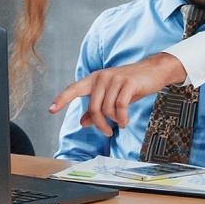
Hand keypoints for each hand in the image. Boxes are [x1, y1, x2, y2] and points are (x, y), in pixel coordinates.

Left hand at [48, 53, 186, 136]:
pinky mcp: (128, 83)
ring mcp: (115, 79)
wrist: (153, 70)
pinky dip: (122, 118)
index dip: (62, 99)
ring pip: (107, 109)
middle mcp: (102, 77)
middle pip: (93, 107)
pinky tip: (125, 121)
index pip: (74, 89)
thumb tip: (83, 122)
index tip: (51, 110)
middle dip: (99, 124)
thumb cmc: (131, 84)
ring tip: (121, 123)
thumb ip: (96, 108)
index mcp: (94, 79)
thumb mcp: (112, 96)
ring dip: (114, 121)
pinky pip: (120, 107)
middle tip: (107, 132)